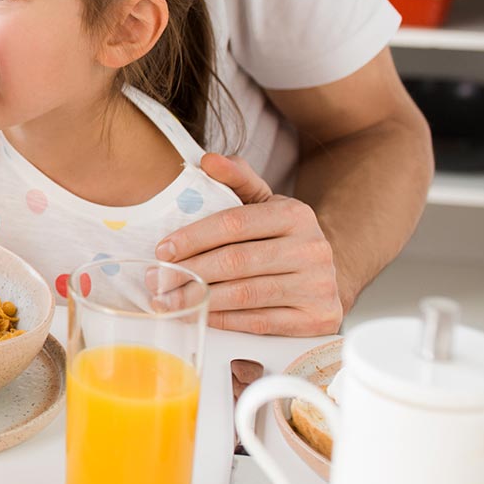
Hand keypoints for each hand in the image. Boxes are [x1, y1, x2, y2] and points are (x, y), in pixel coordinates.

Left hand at [155, 153, 343, 334]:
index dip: (193, 237)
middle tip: (156, 280)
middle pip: (236, 261)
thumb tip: (208, 161)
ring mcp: (318, 286)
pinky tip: (200, 315)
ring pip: (245, 294)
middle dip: (188, 272)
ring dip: (199, 299)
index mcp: (296, 214)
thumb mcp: (265, 202)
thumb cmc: (282, 237)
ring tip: (168, 302)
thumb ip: (237, 178)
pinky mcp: (318, 319)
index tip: (162, 249)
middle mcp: (312, 249)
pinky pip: (260, 322)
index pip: (234, 223)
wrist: (326, 276)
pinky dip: (224, 320)